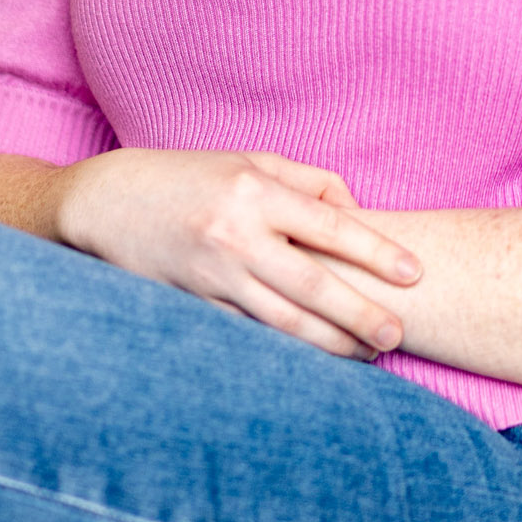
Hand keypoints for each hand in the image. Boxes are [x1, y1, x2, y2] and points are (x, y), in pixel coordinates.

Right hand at [55, 148, 420, 359]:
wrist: (108, 202)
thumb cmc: (189, 176)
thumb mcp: (249, 160)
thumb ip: (308, 182)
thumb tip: (357, 212)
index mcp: (254, 191)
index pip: (330, 225)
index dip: (376, 252)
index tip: (413, 274)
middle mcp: (236, 235)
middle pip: (313, 284)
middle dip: (361, 314)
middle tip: (397, 335)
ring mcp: (214, 276)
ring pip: (284, 321)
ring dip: (330, 343)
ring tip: (368, 355)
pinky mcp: (194, 306)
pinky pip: (250, 334)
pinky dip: (286, 350)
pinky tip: (316, 361)